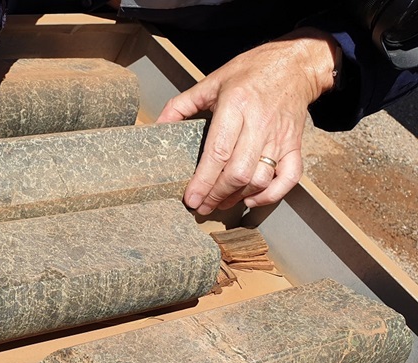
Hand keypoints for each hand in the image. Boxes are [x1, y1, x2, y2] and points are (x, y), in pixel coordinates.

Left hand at [157, 28, 339, 213]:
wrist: (294, 65)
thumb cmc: (250, 72)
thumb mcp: (211, 81)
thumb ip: (181, 105)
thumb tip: (158, 126)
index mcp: (236, 105)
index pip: (218, 153)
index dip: (203, 181)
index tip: (191, 198)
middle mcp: (259, 124)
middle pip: (238, 172)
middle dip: (216, 195)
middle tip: (201, 206)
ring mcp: (280, 137)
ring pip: (261, 178)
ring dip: (238, 197)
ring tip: (220, 202)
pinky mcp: (295, 144)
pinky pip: (290, 178)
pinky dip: (271, 195)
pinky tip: (252, 199)